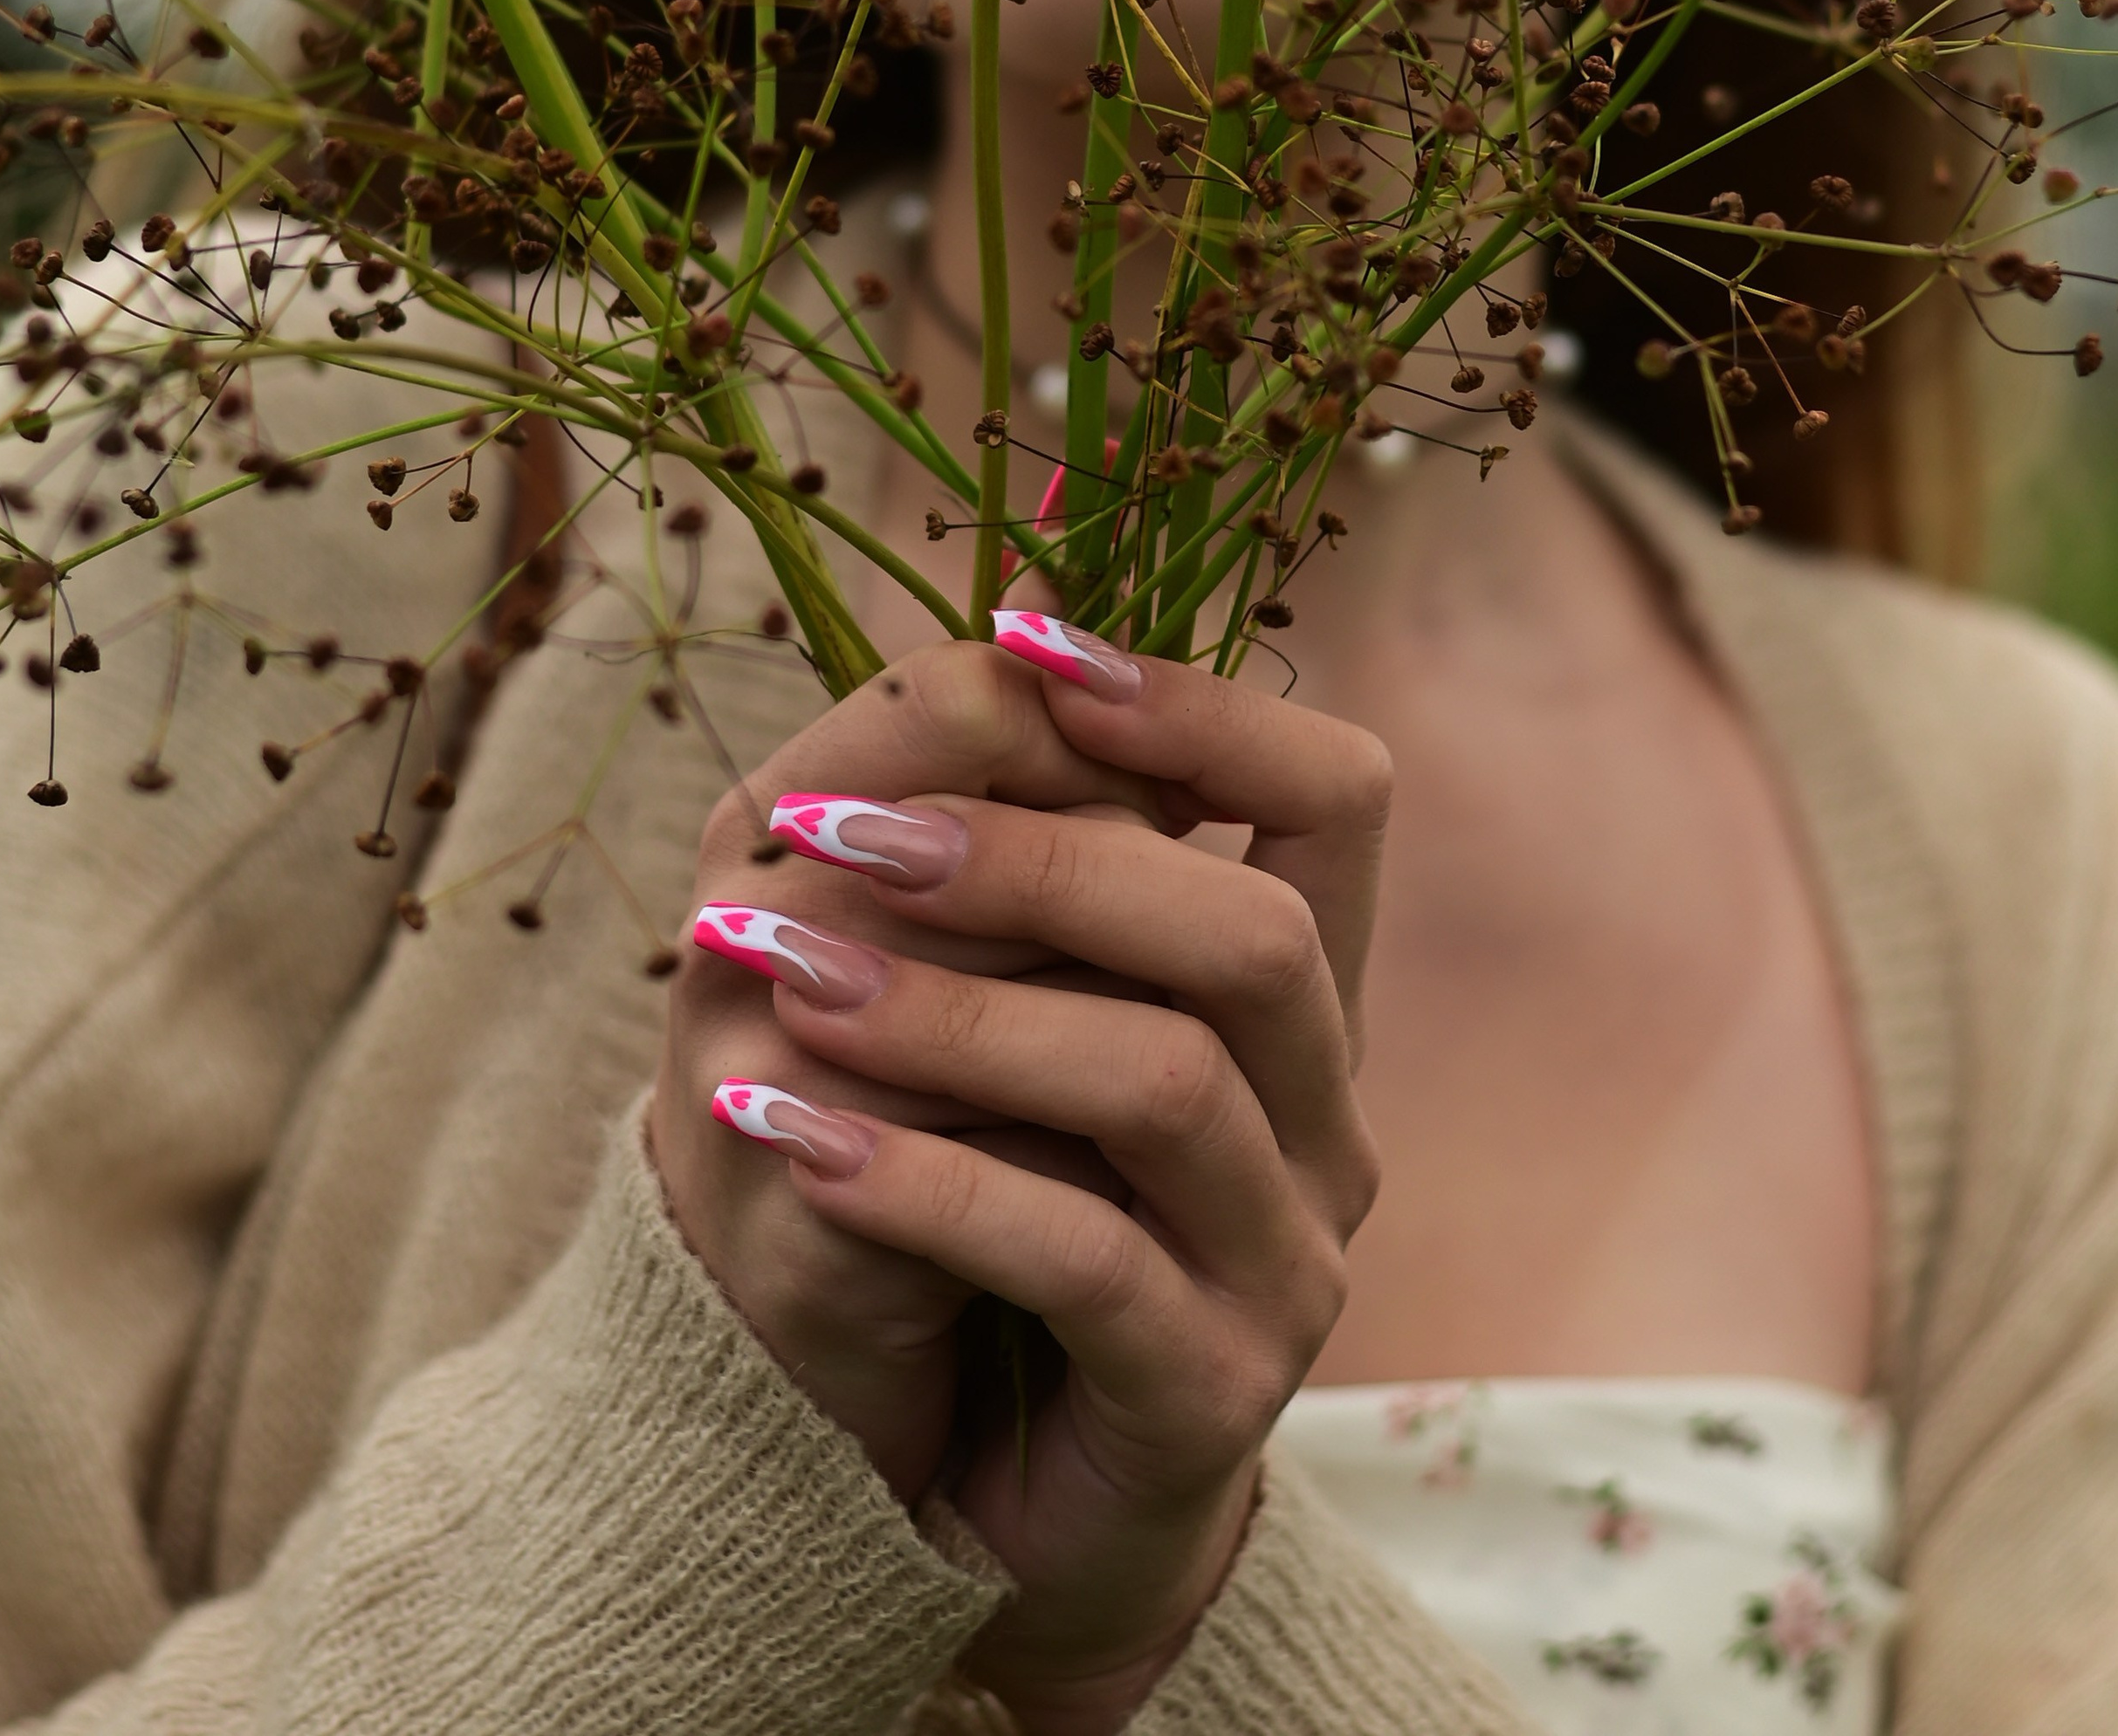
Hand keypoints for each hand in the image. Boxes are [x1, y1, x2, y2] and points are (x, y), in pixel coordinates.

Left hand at [666, 622, 1389, 1735]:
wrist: (958, 1480)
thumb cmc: (963, 1200)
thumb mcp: (965, 1001)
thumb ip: (992, 846)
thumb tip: (983, 636)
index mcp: (1282, 991)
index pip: (1333, 800)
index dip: (1206, 710)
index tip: (1029, 645)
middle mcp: (1320, 1111)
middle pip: (1249, 934)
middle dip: (1037, 860)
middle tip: (837, 837)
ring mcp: (1282, 1259)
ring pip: (1167, 1081)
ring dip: (959, 1014)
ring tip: (784, 983)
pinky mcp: (1208, 1394)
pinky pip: (1088, 1258)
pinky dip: (931, 1182)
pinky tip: (799, 1139)